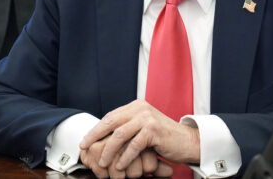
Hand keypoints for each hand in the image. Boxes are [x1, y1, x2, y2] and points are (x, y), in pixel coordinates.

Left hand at [80, 100, 199, 171]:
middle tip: (84, 148)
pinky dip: (125, 157)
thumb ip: (128, 127)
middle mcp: (141, 108)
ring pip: (120, 135)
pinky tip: (120, 166)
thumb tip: (104, 137)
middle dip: (95, 136)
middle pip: (111, 122)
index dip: (96, 129)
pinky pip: (133, 145)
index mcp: (136, 106)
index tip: (85, 140)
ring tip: (102, 163)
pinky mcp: (153, 130)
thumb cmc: (164, 139)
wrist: (188, 142)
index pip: (110, 117)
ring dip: (108, 151)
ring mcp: (147, 118)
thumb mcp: (143, 128)